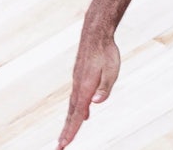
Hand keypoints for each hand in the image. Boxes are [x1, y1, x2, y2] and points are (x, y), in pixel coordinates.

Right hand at [57, 26, 120, 148]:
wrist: (95, 34)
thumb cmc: (106, 52)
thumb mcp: (112, 70)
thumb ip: (105, 88)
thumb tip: (97, 103)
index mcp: (86, 88)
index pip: (78, 114)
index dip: (72, 130)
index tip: (64, 144)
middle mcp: (78, 87)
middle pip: (72, 114)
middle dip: (66, 131)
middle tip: (60, 147)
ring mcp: (78, 83)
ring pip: (73, 107)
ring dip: (70, 122)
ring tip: (66, 137)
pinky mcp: (80, 78)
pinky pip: (76, 98)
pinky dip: (76, 110)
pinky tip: (84, 114)